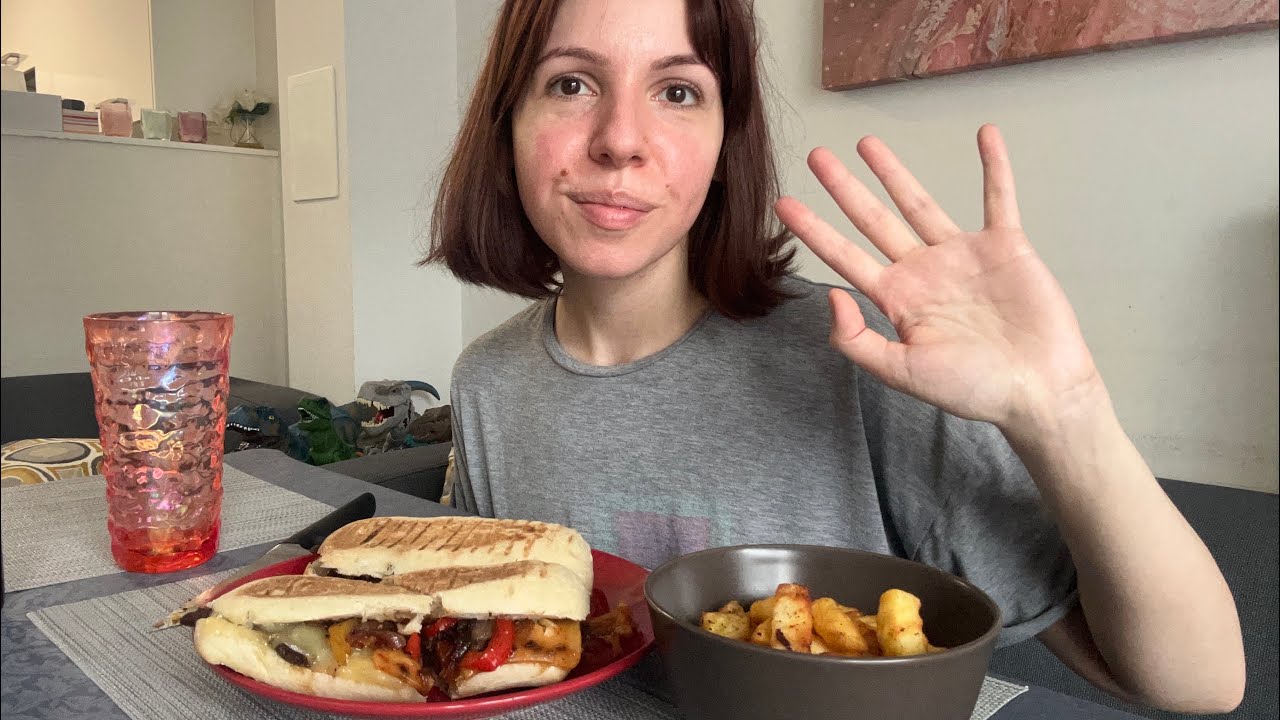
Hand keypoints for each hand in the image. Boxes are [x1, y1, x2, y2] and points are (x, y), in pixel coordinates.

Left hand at [774, 125, 1103, 428]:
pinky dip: (994, 166)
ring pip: (919, 204)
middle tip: (816, 156)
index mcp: (896, 299)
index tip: (784, 203)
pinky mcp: (1005, 246)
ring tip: (866, 143)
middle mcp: (922, 271)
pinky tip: (985, 134)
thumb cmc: (973, 389)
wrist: (1038, 391)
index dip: (813, 230)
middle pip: (873, 220)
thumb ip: (858, 341)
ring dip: (894, 173)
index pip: (844, 256)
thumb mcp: (903, 372)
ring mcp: (961, 256)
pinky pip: (998, 198)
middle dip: (844, 188)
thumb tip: (831, 295)